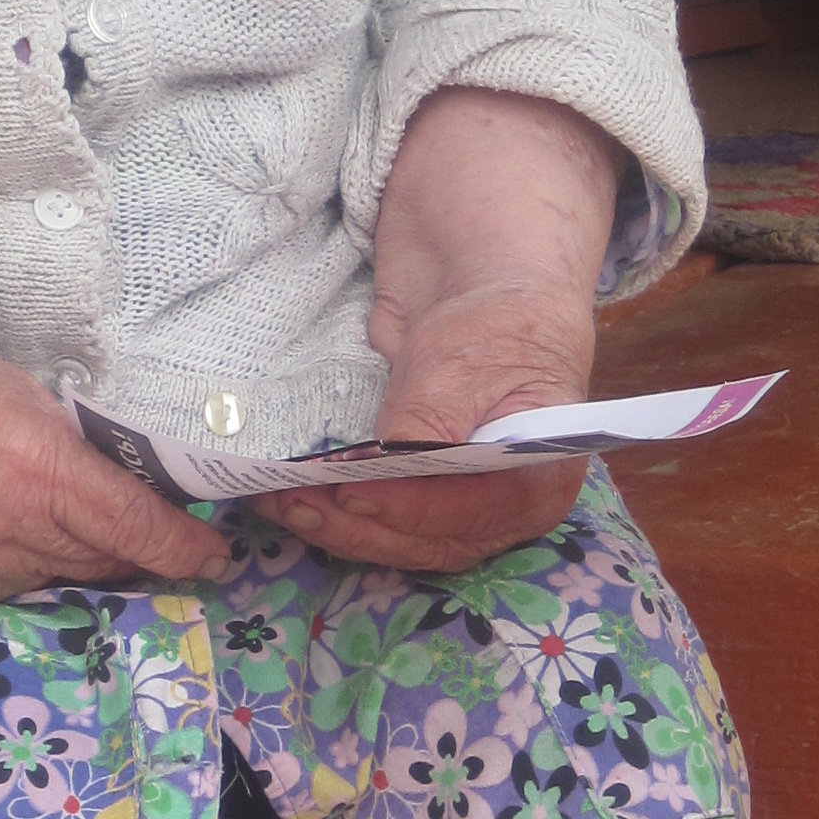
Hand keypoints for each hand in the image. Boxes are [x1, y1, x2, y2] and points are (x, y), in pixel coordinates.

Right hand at [0, 327, 230, 600]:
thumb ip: (79, 443)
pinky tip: (25, 530)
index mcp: (36, 465)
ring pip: (73, 577)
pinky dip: (43, 565)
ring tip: (91, 523)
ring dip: (95, 557)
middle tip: (168, 530)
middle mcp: (14, 528)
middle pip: (113, 557)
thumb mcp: (20, 393)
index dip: (185, 548)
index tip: (216, 555)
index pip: (135, 525)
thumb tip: (138, 478)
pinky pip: (28, 586)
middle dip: (146, 548)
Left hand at [256, 278, 594, 572]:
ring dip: (337, 526)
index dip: (411, 509)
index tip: (352, 492)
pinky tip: (292, 497)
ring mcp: (458, 504)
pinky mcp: (418, 491)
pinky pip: (378, 519)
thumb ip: (427, 423)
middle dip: (358, 525)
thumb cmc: (494, 317)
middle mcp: (502, 506)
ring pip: (397, 540)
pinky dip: (336, 514)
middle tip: (296, 500)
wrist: (486, 278)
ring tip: (279, 501)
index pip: (473, 514)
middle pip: (429, 541)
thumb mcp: (462, 363)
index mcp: (539, 479)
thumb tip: (380, 474)